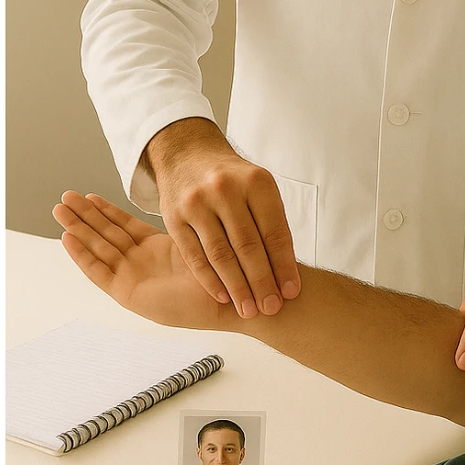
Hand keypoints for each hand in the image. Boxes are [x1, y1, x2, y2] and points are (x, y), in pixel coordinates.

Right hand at [53, 190, 233, 331]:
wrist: (231, 299)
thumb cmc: (222, 272)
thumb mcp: (196, 238)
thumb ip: (180, 221)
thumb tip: (181, 192)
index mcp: (156, 248)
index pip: (122, 225)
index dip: (104, 210)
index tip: (87, 194)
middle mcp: (140, 262)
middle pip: (105, 234)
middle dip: (84, 215)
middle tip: (64, 197)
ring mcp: (133, 278)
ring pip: (97, 249)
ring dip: (78, 230)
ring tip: (59, 211)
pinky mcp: (128, 294)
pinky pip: (100, 272)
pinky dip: (83, 255)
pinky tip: (67, 239)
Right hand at [146, 120, 299, 318]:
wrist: (188, 154)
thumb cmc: (233, 180)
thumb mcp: (258, 188)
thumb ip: (271, 224)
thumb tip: (287, 273)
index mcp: (256, 182)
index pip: (274, 231)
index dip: (284, 265)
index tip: (291, 292)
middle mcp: (226, 189)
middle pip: (248, 246)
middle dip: (262, 282)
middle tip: (271, 308)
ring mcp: (197, 202)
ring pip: (220, 254)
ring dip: (237, 287)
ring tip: (249, 310)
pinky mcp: (173, 216)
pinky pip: (193, 255)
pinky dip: (209, 280)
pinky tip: (223, 297)